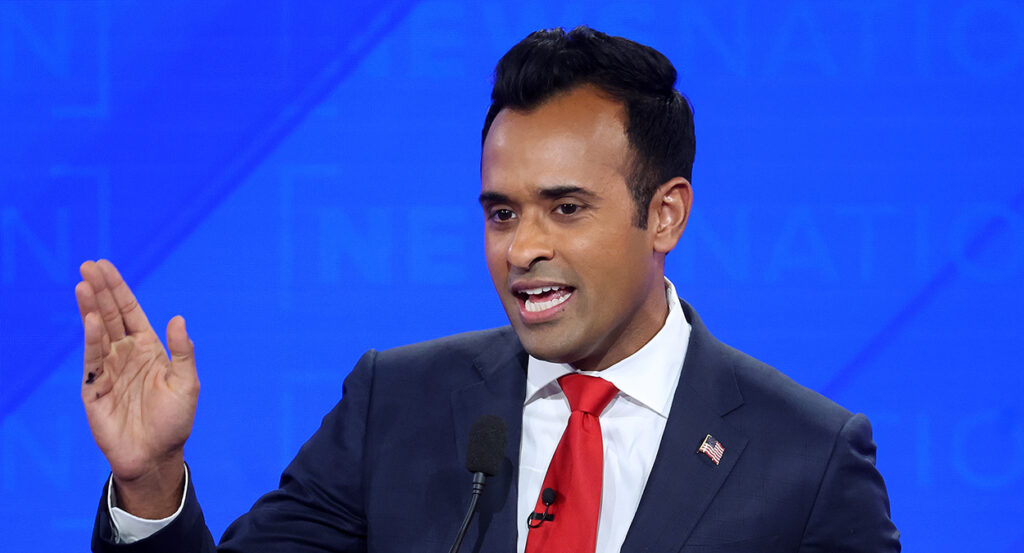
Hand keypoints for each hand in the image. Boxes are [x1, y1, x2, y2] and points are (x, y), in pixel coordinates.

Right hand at [76, 259, 198, 517]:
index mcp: (148, 349)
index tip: (106, 266)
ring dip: (91, 308)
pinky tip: (90, 319)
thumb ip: (183, 351)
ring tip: (84, 284)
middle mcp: (126, 354)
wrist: (156, 456)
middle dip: (101, 290)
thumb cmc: (175, 421)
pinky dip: (92, 339)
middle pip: (110, 315)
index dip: (118, 289)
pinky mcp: (94, 388)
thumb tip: (177, 318)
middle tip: (89, 265)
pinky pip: (92, 359)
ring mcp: (108, 370)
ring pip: (98, 332)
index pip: (130, 312)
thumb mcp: (186, 383)